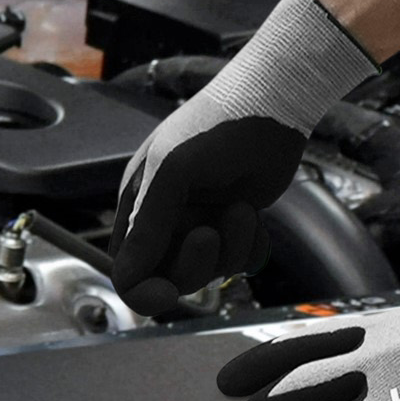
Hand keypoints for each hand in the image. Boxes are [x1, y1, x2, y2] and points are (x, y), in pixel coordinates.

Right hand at [111, 0, 376, 292]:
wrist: (274, 106)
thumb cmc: (215, 127)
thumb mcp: (172, 173)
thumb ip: (148, 226)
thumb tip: (126, 279)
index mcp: (138, 204)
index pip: (126, 267)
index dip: (141, 289)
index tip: (167, 294)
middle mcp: (167, 218)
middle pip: (170, 276)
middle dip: (195, 263)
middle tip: (212, 233)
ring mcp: (203, 222)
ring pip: (211, 271)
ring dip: (231, 247)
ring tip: (242, 208)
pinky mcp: (236, 224)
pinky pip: (241, 261)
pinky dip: (252, 247)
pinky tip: (255, 216)